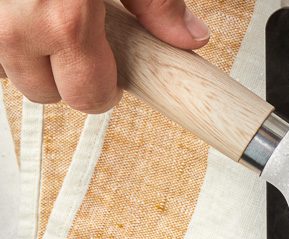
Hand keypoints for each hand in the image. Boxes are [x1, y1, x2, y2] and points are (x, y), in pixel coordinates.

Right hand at [0, 0, 208, 113]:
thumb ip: (158, 2)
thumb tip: (189, 37)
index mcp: (64, 21)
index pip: (85, 97)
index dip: (103, 90)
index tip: (110, 75)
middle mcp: (16, 23)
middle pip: (41, 91)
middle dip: (64, 75)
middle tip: (82, 45)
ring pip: (8, 64)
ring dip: (30, 51)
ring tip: (51, 19)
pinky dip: (10, 26)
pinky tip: (28, 7)